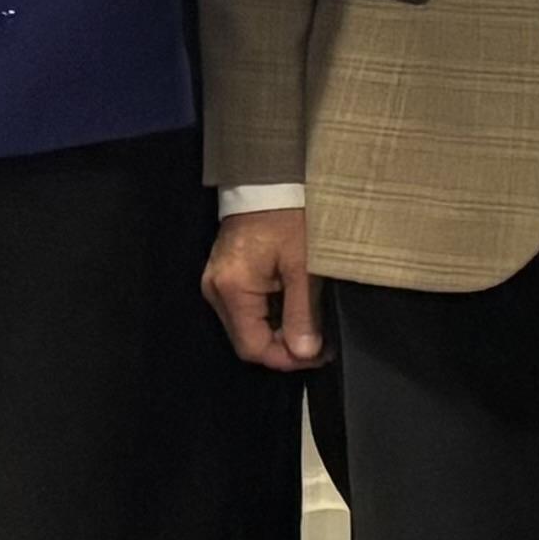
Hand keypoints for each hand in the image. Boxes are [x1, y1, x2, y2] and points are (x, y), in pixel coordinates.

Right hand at [205, 208, 327, 367]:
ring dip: (281, 330)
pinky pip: (249, 307)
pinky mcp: (228, 274)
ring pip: (250, 324)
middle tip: (322, 341)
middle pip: (248, 339)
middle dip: (286, 346)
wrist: (271, 180)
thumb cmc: (288, 215)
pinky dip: (273, 312)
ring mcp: (219, 282)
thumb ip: (303, 312)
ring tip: (314, 323)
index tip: (318, 354)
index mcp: (231, 289)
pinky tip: (297, 305)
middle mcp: (217, 289)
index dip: (287, 359)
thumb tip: (304, 352)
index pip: (252, 347)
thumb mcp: (305, 266)